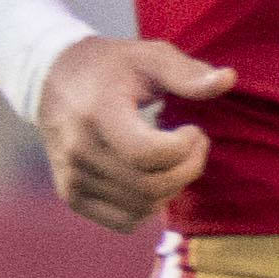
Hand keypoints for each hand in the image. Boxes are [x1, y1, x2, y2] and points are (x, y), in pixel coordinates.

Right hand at [35, 36, 236, 233]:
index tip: (192, 129)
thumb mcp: (149, 57)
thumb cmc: (110, 67)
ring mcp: (73, 178)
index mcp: (98, 113)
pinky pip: (124, 221)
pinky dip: (148, 205)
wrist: (50, 80)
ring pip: (142, 207)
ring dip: (172, 187)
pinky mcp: (72, 196)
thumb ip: (187, 73)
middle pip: (151, 186)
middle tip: (194, 144)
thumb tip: (228, 80)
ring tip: (173, 157)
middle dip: (188, 169)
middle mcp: (80, 151)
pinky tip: (151, 175)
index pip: (148, 155)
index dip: (185, 149)